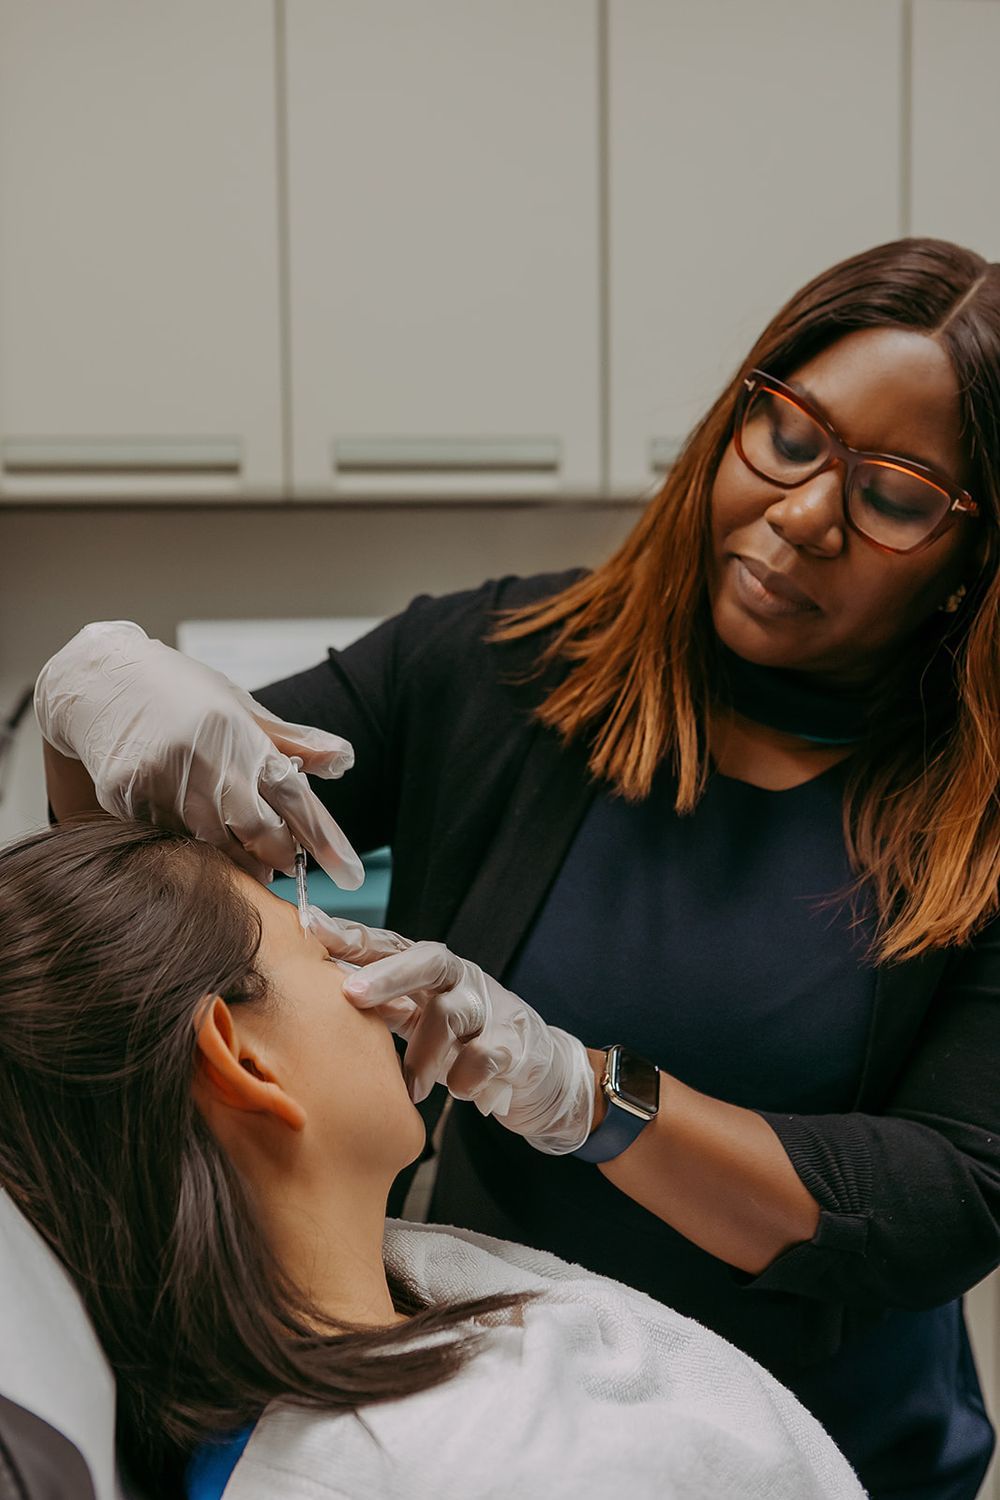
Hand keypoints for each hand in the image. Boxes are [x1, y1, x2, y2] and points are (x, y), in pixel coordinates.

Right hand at [34, 621, 364, 886]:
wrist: (97, 681)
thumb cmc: (177, 691)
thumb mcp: (238, 705)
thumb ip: (290, 740)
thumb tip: (343, 758)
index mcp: (238, 732)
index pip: (293, 794)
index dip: (323, 837)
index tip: (350, 873)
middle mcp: (203, 756)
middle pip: (257, 828)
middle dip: (279, 855)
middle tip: (288, 866)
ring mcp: (162, 779)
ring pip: (212, 841)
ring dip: (237, 858)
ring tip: (251, 862)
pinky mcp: (127, 796)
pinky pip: (168, 837)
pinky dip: (188, 843)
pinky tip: (193, 834)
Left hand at [309, 911, 595, 1154]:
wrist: (538, 1069)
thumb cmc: (464, 1040)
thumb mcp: (419, 1015)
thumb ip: (379, 1002)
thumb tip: (312, 993)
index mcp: (432, 970)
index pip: (391, 944)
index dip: (353, 936)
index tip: (311, 928)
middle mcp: (462, 979)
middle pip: (428, 960)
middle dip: (388, 974)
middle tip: (351, 994)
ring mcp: (492, 1008)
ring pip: (451, 1014)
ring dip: (422, 1053)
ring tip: (410, 1087)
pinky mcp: (516, 1044)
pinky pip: (484, 1056)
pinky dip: (464, 1078)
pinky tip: (458, 1091)